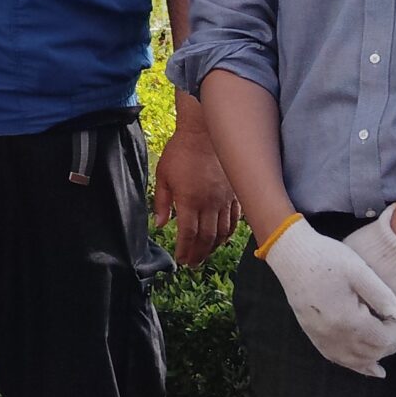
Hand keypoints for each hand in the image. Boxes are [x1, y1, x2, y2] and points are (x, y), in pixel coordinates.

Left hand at [151, 128, 239, 265]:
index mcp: (189, 200)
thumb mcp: (163, 175)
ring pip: (222, 232)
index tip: (180, 259)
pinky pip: (234, 219)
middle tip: (192, 264)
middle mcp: (209, 203)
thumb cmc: (181, 151)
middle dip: (198, 254)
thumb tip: (160, 225)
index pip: (188, 234)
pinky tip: (222, 239)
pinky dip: (228, 232)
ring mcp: (225, 199)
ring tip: (205, 255)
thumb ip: (162, 202)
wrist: (205, 132)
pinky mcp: (234, 193)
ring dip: (213, 247)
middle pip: (206, 238)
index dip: (184, 250)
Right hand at [261, 220, 395, 376]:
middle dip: (393, 342)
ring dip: (378, 356)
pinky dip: (357, 365)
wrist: (291, 255)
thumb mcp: (360, 271)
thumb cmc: (326, 258)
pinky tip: (371, 368)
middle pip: (373, 351)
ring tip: (392, 344)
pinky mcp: (314, 335)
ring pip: (357, 360)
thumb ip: (383, 296)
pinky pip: (338, 359)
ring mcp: (321, 338)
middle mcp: (333, 335)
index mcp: (348, 319)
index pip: (385, 337)